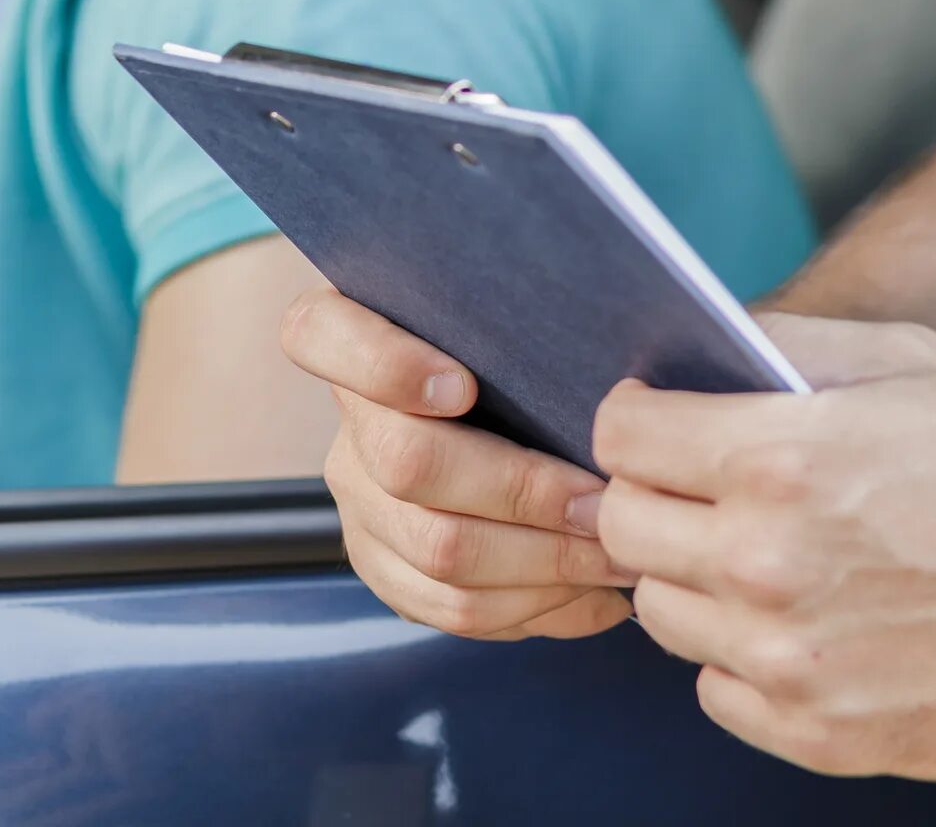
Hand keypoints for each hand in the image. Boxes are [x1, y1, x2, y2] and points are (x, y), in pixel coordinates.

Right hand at [280, 287, 632, 640]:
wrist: (497, 419)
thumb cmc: (519, 357)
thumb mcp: (509, 325)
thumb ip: (525, 325)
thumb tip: (614, 380)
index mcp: (352, 336)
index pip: (319, 335)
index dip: (385, 365)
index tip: (462, 385)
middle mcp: (347, 426)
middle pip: (407, 464)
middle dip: (522, 491)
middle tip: (603, 501)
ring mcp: (359, 505)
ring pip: (438, 552)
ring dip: (544, 562)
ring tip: (616, 556)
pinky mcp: (386, 569)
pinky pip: (453, 610)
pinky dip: (535, 609)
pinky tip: (594, 596)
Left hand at [591, 314, 935, 781]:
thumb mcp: (913, 362)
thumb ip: (793, 346)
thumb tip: (709, 343)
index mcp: (779, 459)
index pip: (621, 436)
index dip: (635, 421)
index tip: (657, 426)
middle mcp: (765, 561)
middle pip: (620, 526)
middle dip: (651, 498)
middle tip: (702, 493)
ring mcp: (787, 656)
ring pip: (660, 612)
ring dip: (694, 581)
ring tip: (762, 561)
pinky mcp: (819, 732)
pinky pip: (715, 692)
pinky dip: (740, 661)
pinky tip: (797, 627)